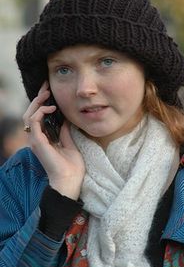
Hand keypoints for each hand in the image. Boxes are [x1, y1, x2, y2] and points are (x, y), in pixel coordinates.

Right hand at [23, 82, 84, 199]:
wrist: (71, 179)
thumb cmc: (71, 165)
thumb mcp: (69, 142)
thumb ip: (64, 130)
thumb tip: (65, 117)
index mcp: (43, 138)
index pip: (37, 117)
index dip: (41, 103)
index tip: (49, 91)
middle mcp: (36, 138)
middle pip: (30, 114)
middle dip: (38, 99)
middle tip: (46, 88)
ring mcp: (35, 140)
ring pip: (28, 115)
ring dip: (37, 103)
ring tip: (47, 94)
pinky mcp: (37, 142)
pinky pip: (33, 122)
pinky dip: (40, 112)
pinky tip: (51, 108)